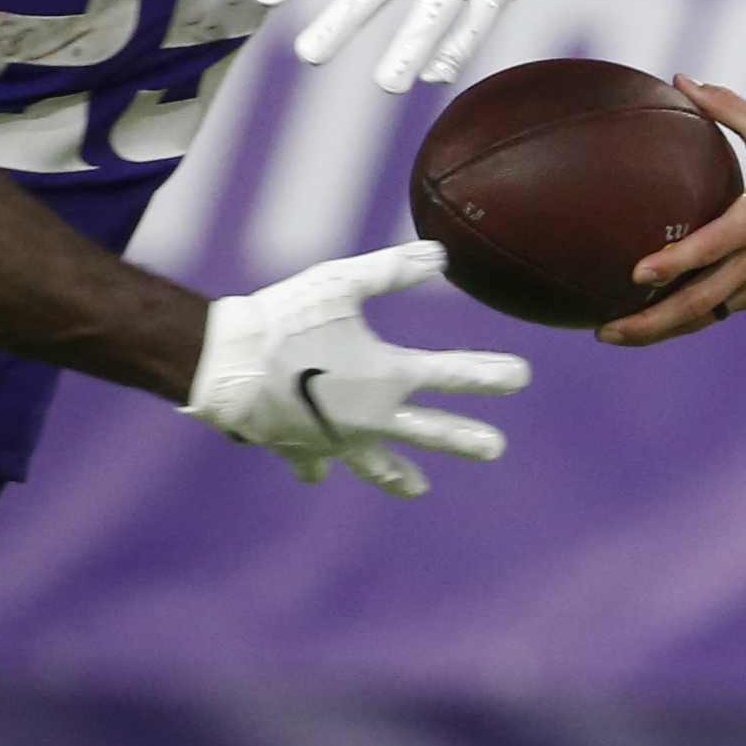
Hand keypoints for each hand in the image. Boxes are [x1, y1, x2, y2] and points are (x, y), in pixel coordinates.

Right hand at [182, 241, 529, 494]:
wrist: (224, 364)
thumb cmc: (287, 318)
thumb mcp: (344, 282)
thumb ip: (393, 269)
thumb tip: (441, 255)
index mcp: (387, 377)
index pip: (451, 374)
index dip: (488, 374)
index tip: (521, 377)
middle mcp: (368, 417)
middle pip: (428, 430)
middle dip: (463, 438)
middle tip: (495, 449)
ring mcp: (334, 438)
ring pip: (375, 463)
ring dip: (397, 476)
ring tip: (417, 490)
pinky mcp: (297, 446)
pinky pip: (313, 460)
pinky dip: (318, 465)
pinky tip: (320, 474)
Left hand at [598, 78, 745, 345]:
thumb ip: (726, 106)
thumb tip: (681, 78)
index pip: (709, 249)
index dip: (672, 264)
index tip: (635, 274)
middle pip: (698, 304)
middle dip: (648, 323)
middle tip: (603, 331)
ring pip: (706, 316)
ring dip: (662, 328)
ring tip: (616, 332)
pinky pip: (721, 311)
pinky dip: (688, 318)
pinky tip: (654, 319)